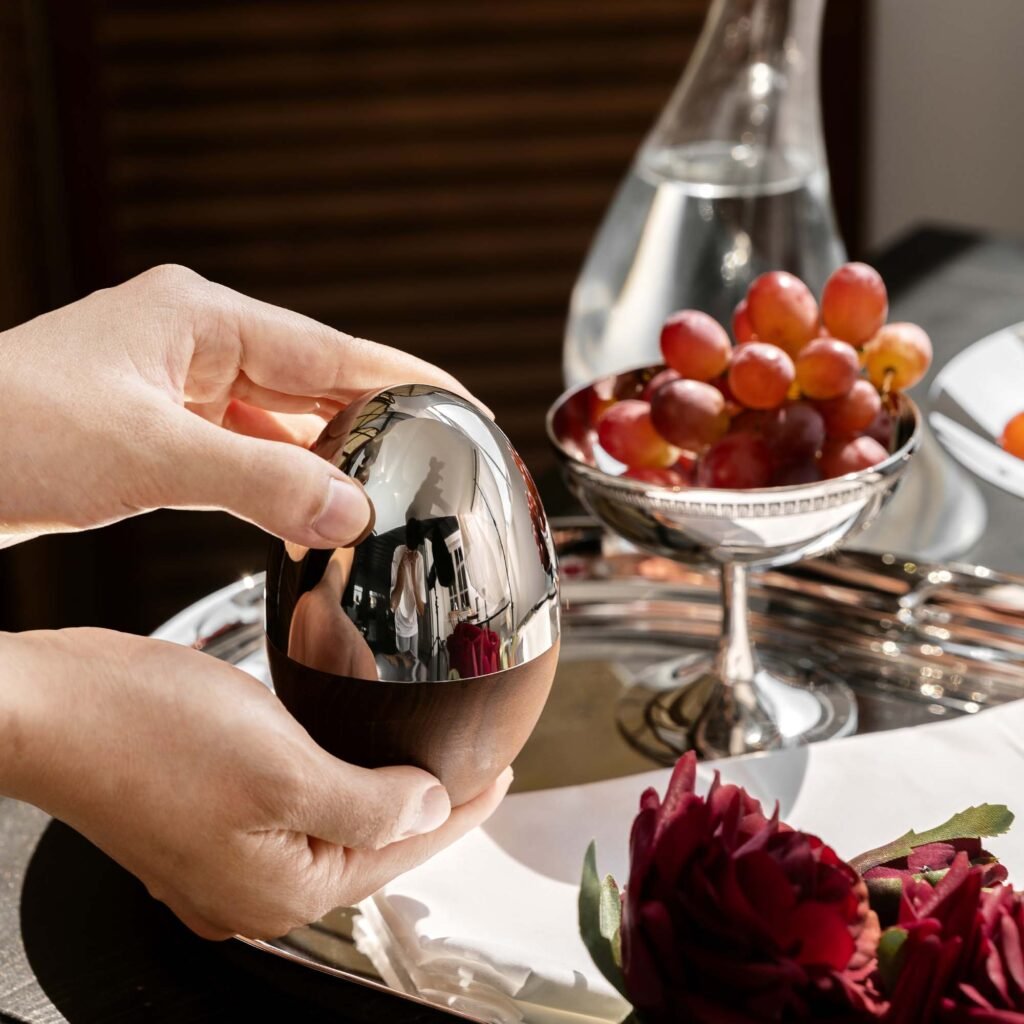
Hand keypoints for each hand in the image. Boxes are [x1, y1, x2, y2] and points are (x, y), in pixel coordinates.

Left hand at [0, 265, 481, 545]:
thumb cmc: (9, 434)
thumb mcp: (149, 457)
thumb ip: (262, 483)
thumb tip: (352, 511)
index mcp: (202, 318)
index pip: (333, 350)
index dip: (406, 380)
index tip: (464, 406)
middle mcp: (195, 343)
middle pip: (314, 384)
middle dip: (374, 425)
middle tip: (438, 464)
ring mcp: (176, 387)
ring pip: (280, 424)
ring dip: (326, 461)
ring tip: (388, 494)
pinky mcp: (158, 430)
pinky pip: (243, 453)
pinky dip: (279, 483)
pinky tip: (307, 514)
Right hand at [0, 628, 510, 938]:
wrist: (51, 710)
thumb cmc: (149, 734)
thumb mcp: (285, 769)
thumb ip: (369, 803)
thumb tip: (429, 811)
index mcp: (280, 888)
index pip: (403, 851)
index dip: (462, 813)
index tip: (502, 778)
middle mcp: (250, 890)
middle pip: (369, 848)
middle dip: (426, 808)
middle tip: (473, 771)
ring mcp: (219, 863)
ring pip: (332, 829)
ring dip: (380, 794)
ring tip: (424, 767)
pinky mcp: (199, 826)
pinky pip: (292, 813)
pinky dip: (332, 785)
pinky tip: (346, 761)